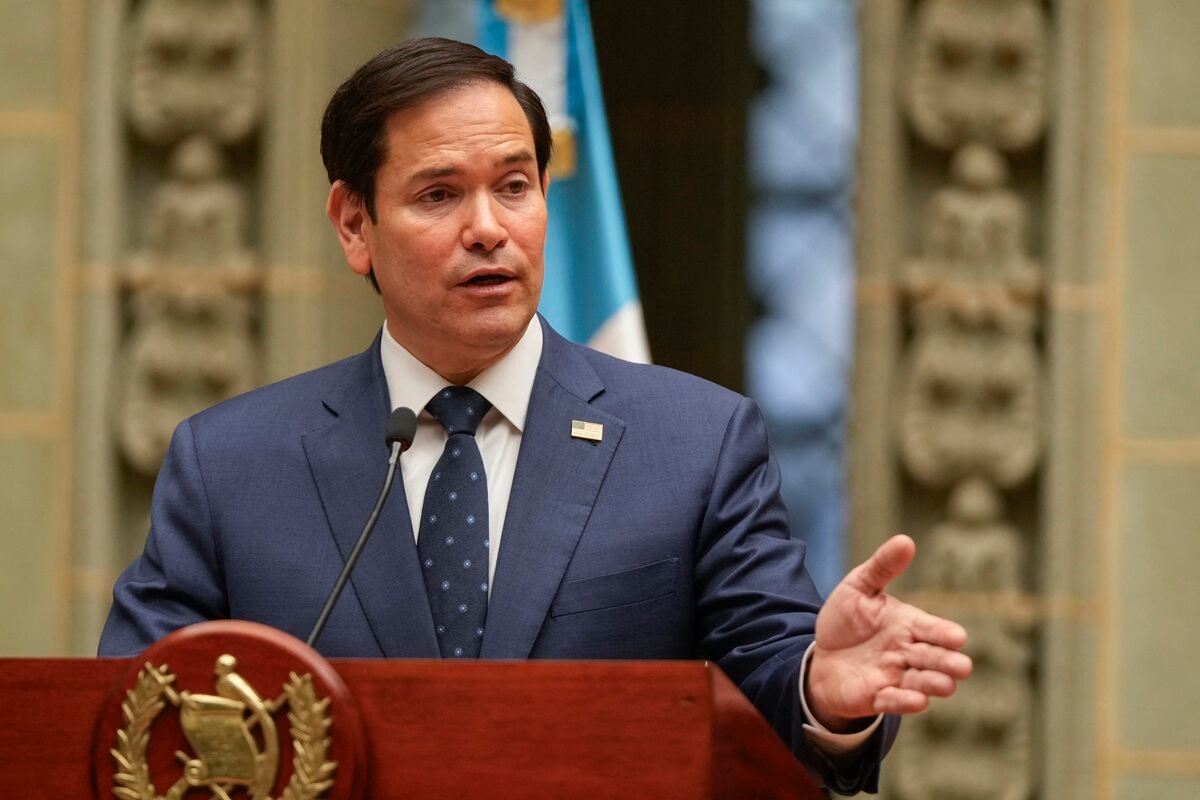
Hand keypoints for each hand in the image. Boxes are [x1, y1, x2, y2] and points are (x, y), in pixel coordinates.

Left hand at [806, 534, 971, 731]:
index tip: (957, 637)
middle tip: (961, 666)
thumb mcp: (859, 587)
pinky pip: (895, 701)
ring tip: (945, 685)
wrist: (820, 654)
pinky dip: (906, 701)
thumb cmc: (846, 619)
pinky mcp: (878, 697)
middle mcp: (908, 652)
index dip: (944, 633)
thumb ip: (882, 567)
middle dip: (948, 662)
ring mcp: (895, 676)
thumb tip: (906, 540)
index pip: (932, 628)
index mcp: (908, 624)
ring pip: (922, 682)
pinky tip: (917, 701)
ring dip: (934, 684)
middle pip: (934, 658)